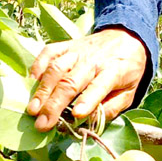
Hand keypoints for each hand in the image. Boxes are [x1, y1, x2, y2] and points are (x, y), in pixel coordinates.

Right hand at [26, 28, 148, 131]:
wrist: (127, 37)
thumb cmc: (128, 70)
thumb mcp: (130, 92)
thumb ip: (113, 108)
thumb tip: (90, 122)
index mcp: (113, 71)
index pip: (99, 86)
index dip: (87, 101)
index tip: (75, 116)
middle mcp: (93, 60)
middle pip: (70, 81)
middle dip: (54, 104)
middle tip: (42, 124)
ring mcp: (77, 51)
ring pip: (56, 68)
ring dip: (42, 90)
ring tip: (32, 110)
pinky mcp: (66, 45)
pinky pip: (48, 53)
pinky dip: (37, 68)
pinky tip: (31, 84)